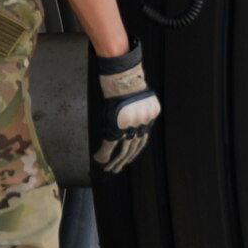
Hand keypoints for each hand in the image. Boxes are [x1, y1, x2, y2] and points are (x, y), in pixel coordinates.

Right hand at [91, 41, 159, 176]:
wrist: (121, 77)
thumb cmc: (127, 83)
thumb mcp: (139, 98)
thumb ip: (137, 111)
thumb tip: (132, 119)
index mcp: (148, 119)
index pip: (141, 141)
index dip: (134, 152)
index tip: (128, 159)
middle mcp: (141, 126)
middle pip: (134, 148)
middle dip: (125, 161)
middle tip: (117, 169)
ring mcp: (128, 128)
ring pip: (123, 150)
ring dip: (115, 162)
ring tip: (109, 169)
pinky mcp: (114, 128)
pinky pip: (109, 146)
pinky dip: (104, 154)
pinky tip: (99, 160)